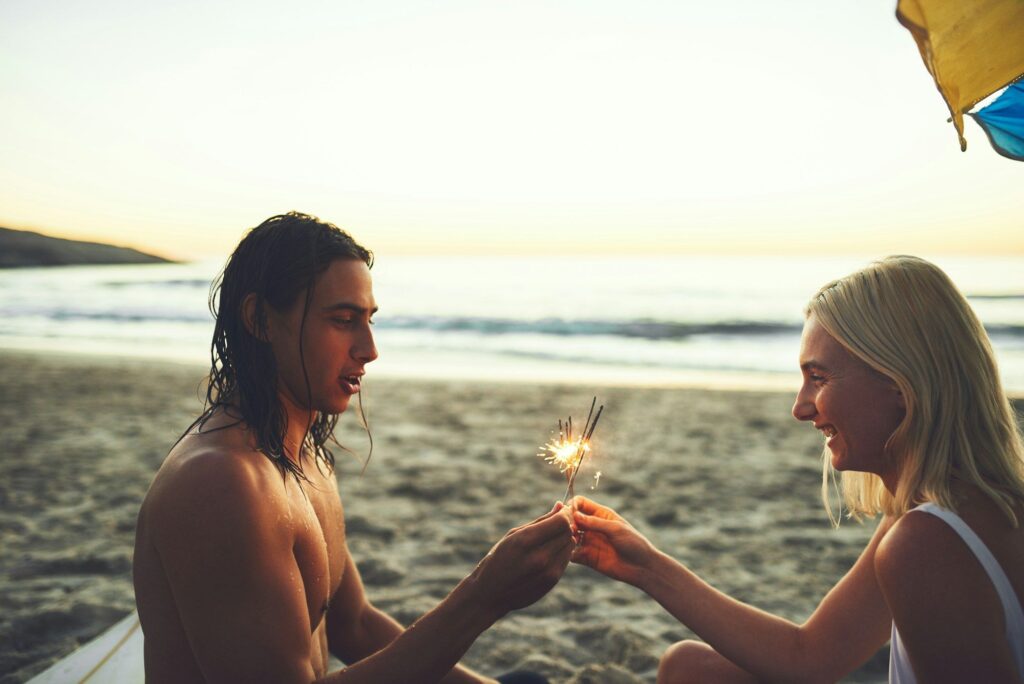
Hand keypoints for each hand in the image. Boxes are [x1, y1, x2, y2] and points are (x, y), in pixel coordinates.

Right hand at [470, 503, 574, 618]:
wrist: (490, 594)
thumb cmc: (498, 559)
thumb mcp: (513, 535)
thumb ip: (540, 521)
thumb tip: (560, 505)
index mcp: (525, 541)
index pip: (560, 522)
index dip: (564, 514)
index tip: (561, 511)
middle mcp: (539, 557)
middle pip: (567, 532)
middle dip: (565, 524)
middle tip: (557, 522)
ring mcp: (548, 572)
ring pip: (570, 545)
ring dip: (564, 538)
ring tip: (550, 538)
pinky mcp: (552, 581)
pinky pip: (566, 559)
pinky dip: (561, 552)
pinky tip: (548, 552)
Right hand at [570, 496, 657, 586]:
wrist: (642, 567)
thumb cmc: (634, 543)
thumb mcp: (615, 529)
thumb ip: (594, 522)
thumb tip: (574, 515)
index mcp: (601, 514)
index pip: (581, 503)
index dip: (572, 505)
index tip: (568, 512)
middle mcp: (593, 527)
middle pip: (572, 519)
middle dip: (566, 522)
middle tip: (567, 529)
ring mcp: (589, 542)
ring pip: (570, 536)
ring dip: (566, 537)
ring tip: (569, 541)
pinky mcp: (587, 557)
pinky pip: (572, 554)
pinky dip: (568, 552)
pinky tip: (571, 553)